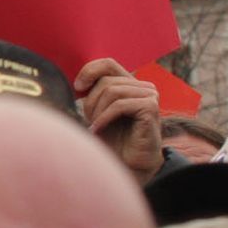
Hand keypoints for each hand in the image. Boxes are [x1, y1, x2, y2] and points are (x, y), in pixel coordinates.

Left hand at [73, 57, 162, 184]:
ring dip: (97, 111)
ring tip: (95, 126)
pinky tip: (97, 129)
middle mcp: (143, 86)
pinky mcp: (151, 108)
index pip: (107, 63)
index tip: (77, 89)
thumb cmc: (111, 138)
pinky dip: (104, 118)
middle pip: (106, 81)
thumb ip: (91, 92)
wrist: (127, 164)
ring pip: (112, 91)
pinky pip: (119, 105)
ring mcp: (150, 95)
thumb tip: (76, 82)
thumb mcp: (96, 110)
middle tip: (89, 120)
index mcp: (130, 83)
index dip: (89, 72)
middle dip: (91, 101)